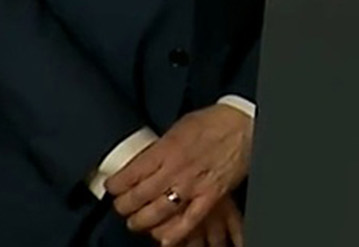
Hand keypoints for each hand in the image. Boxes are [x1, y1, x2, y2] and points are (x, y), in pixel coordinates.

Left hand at [107, 104, 253, 244]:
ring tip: (137, 222)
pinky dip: (174, 233)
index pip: (128, 176)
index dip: (115, 186)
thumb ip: (158, 149)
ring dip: (142, 222)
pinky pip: (189, 221)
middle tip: (122, 207)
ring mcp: (193, 185)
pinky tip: (163, 237)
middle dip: (123, 207)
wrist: (246, 124)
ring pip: (157, 213)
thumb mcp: (177, 128)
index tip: (113, 188)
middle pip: (138, 198)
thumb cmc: (214, 122)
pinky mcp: (210, 196)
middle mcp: (175, 170)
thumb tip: (140, 164)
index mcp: (165, 150)